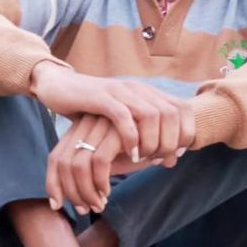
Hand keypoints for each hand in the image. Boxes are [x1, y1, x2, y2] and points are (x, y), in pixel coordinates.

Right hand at [31, 62, 195, 160]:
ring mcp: (121, 91)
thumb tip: (172, 160)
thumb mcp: (126, 124)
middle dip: (171, 141)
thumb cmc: (93, 111)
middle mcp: (138, 89)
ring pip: (152, 115)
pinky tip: (130, 154)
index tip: (178, 153)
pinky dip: (131, 138)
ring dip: (152, 141)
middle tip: (160, 159)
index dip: (187, 132)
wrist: (59, 86)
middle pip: (172, 113)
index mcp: (148, 93)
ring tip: (144, 158)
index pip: (183, 109)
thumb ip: (149, 139)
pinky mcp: (101, 97)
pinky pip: (123, 116)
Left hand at [46, 114, 185, 214]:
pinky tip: (108, 192)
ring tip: (98, 205)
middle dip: (69, 192)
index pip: (55, 158)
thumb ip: (98, 170)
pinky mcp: (115, 130)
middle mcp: (86, 125)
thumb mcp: (115, 158)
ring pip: (77, 165)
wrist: (173, 123)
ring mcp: (100, 125)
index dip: (52, 183)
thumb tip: (76, 198)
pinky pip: (99, 161)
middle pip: (60, 162)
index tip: (57, 205)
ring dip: (85, 191)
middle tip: (84, 210)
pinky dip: (100, 182)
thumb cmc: (142, 144)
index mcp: (80, 130)